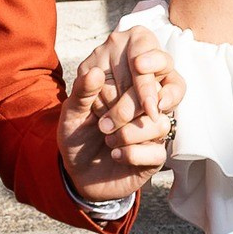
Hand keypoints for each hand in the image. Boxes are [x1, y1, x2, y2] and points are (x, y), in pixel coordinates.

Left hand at [59, 26, 185, 203]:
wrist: (77, 173)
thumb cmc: (76, 135)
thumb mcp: (71, 113)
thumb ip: (82, 92)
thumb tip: (94, 73)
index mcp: (128, 84)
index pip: (154, 62)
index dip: (153, 60)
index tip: (139, 65)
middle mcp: (147, 103)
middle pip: (160, 92)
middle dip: (129, 108)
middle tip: (103, 125)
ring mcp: (154, 128)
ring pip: (160, 123)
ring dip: (130, 134)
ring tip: (108, 140)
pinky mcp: (156, 155)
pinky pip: (157, 151)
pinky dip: (133, 154)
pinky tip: (117, 155)